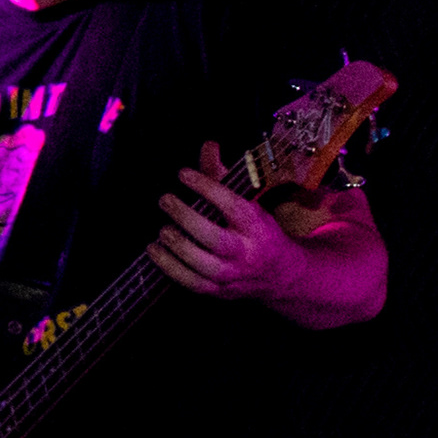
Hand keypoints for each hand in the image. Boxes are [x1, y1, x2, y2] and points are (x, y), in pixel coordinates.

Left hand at [151, 146, 321, 311]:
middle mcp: (246, 251)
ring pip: (200, 263)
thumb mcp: (250, 202)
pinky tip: (155, 251)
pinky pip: (191, 282)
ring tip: (161, 229)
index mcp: (256, 226)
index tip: (184, 174)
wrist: (282, 275)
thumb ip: (224, 176)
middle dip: (185, 216)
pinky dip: (170, 267)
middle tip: (165, 200)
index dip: (206, 187)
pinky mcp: (220, 291)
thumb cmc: (260, 233)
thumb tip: (208, 146)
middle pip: (213, 237)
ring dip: (175, 244)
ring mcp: (233, 274)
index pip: (231, 205)